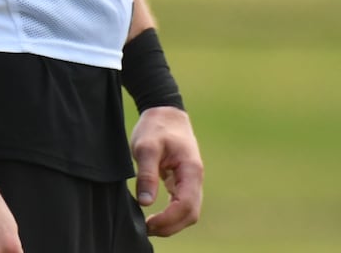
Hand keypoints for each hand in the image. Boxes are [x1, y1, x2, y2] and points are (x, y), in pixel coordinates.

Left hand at [131, 105, 202, 235]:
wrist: (165, 112)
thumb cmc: (156, 126)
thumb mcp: (146, 146)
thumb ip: (147, 174)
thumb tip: (145, 202)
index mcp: (191, 170)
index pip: (186, 205)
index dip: (169, 219)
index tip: (149, 223)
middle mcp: (195, 179)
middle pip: (191, 214)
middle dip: (171, 226)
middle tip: (146, 229)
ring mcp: (191, 181)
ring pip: (188, 212)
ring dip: (172, 223)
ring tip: (149, 226)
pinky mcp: (183, 182)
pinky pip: (182, 204)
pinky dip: (171, 215)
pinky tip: (155, 217)